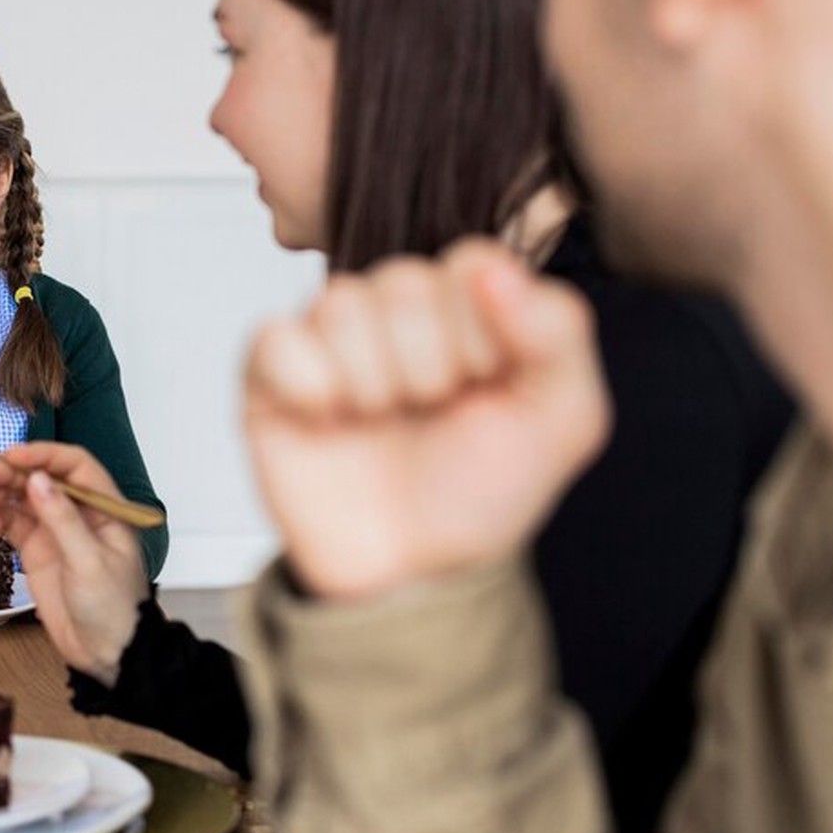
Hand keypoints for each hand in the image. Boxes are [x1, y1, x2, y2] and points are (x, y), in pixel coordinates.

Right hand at [0, 442, 147, 685]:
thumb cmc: (114, 608)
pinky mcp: (37, 553)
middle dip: (11, 474)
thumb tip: (39, 480)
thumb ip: (62, 520)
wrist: (108, 655)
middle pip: (41, 479)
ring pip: (22, 500)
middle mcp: (78, 514)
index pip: (73, 466)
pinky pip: (13, 525)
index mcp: (103, 509)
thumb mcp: (89, 562)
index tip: (12, 457)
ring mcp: (55, 533)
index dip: (43, 455)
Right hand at [245, 238, 610, 601]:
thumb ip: (556, 332)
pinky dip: (307, 386)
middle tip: (429, 412)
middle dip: (427, 366)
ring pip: (340, 304)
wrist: (408, 571)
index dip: (482, 332)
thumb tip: (496, 271)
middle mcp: (396, 307)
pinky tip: (326, 420)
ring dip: (372, 382)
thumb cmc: (478, 490)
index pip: (471, 261)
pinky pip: (276, 337)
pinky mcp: (270, 366)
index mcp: (467, 305)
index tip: (485, 386)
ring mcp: (329, 333)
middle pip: (402, 281)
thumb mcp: (562, 419)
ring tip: (380, 421)